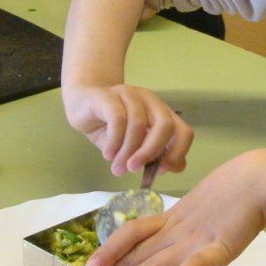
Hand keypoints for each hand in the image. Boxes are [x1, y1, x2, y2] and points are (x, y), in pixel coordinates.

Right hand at [62, 82, 191, 174]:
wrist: (82, 103)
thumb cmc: (110, 127)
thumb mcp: (133, 145)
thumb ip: (153, 155)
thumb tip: (173, 168)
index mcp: (162, 113)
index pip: (184, 131)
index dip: (177, 153)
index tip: (161, 170)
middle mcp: (150, 101)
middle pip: (165, 125)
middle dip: (152, 151)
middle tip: (135, 169)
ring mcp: (130, 95)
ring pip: (138, 124)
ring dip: (127, 151)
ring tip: (117, 167)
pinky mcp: (108, 96)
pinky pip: (117, 119)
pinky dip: (114, 141)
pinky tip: (108, 154)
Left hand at [77, 153, 265, 265]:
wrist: (260, 178)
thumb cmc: (236, 190)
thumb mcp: (202, 209)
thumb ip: (187, 227)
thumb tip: (174, 239)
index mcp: (172, 221)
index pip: (132, 236)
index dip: (110, 251)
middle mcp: (177, 233)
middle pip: (136, 256)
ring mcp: (197, 240)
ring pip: (155, 264)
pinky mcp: (221, 247)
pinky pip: (199, 263)